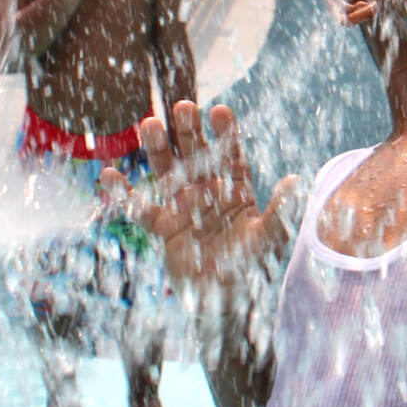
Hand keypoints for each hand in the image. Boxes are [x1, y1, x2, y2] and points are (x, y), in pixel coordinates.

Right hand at [102, 101, 297, 288]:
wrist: (227, 301)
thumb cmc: (254, 268)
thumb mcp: (271, 238)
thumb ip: (281, 211)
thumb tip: (297, 181)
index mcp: (236, 190)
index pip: (231, 156)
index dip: (225, 134)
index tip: (219, 111)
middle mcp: (209, 193)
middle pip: (197, 156)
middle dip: (190, 132)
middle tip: (183, 105)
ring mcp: (185, 209)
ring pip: (169, 173)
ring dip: (159, 149)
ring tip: (149, 123)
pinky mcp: (165, 229)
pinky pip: (140, 210)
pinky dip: (124, 195)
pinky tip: (108, 174)